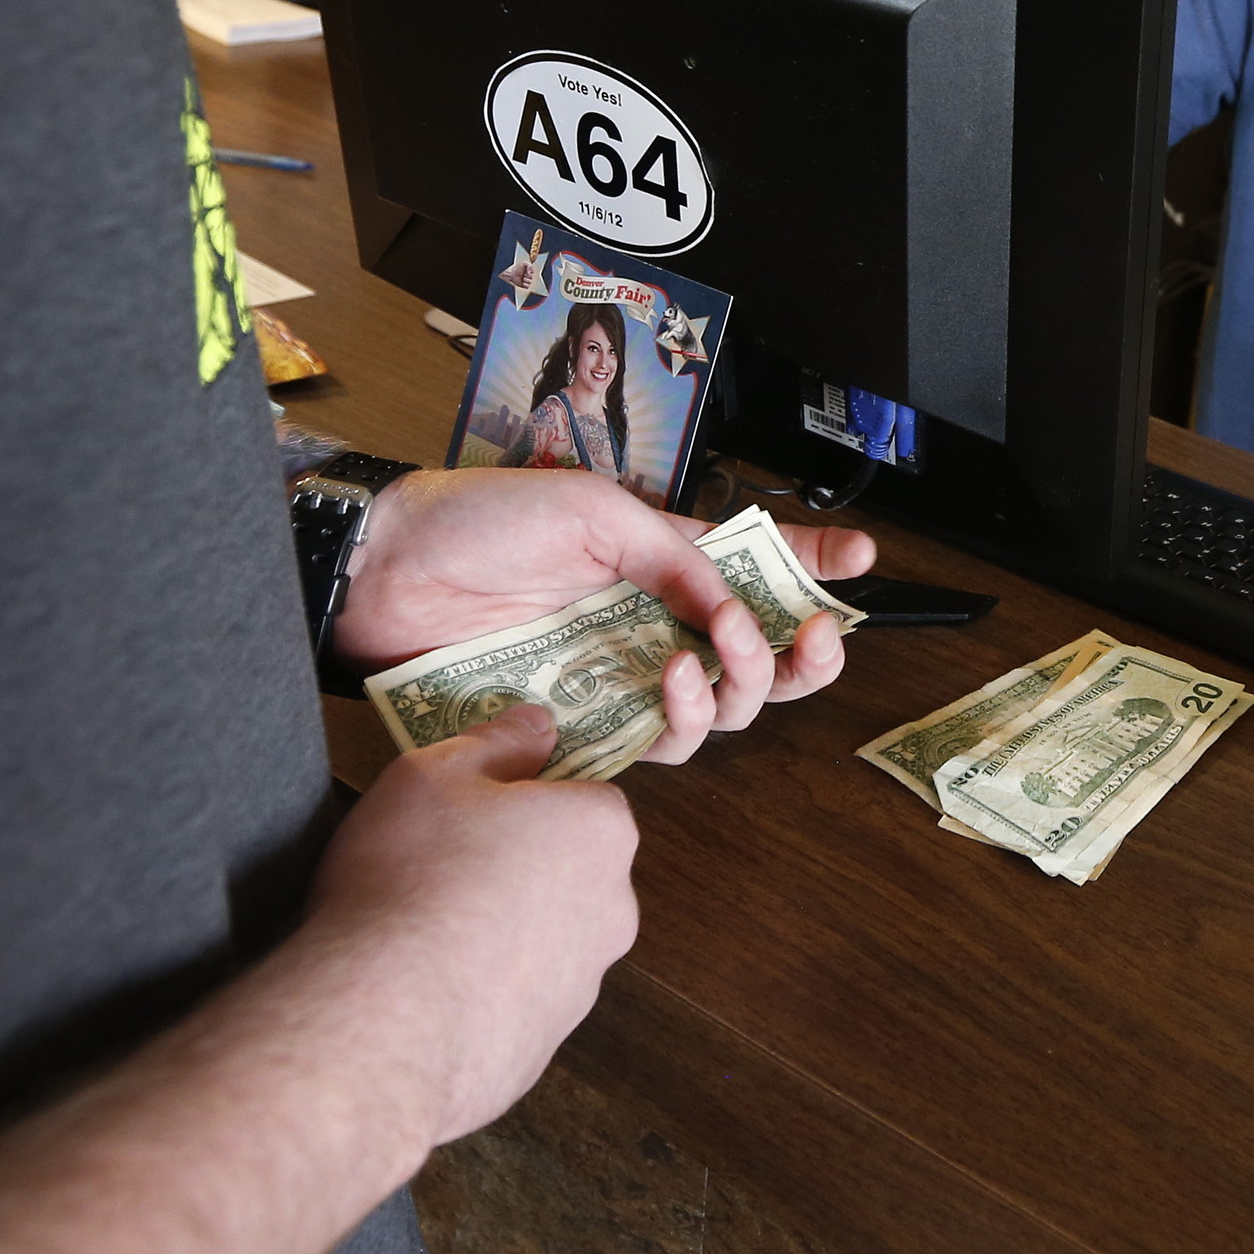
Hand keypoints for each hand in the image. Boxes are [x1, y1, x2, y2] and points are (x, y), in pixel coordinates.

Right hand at [301, 702, 638, 1144]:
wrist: (383, 1021)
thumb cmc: (411, 877)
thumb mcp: (435, 773)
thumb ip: (496, 739)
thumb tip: (537, 725)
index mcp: (602, 831)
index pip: (581, 797)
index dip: (520, 798)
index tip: (465, 810)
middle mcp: (613, 908)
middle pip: (567, 869)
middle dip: (512, 866)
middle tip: (431, 870)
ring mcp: (582, 985)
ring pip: (541, 940)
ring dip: (493, 934)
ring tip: (414, 936)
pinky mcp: (542, 1046)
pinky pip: (510, 1004)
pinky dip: (475, 996)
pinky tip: (417, 995)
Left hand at [333, 470, 875, 764]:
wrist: (390, 574)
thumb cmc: (481, 521)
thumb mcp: (598, 511)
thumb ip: (677, 558)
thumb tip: (735, 606)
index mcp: (665, 557)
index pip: (758, 564)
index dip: (815, 567)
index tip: (863, 562)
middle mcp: (655, 621)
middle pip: (761, 656)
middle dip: (805, 653)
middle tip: (815, 639)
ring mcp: (623, 675)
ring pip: (725, 708)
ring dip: (745, 683)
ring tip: (717, 651)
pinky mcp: (585, 722)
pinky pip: (662, 742)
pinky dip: (685, 717)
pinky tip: (670, 682)